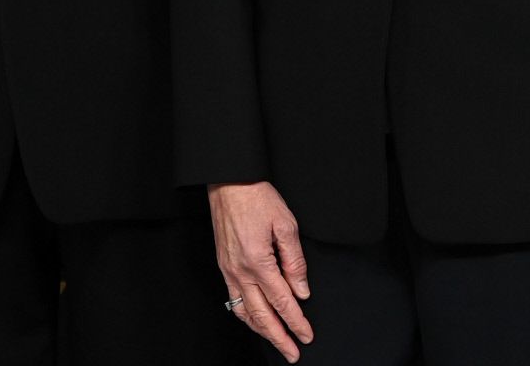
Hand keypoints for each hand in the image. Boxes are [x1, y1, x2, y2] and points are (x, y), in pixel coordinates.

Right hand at [209, 181, 313, 361]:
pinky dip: (245, 314)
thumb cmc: (256, 197)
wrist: (228, 180)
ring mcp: (228, 268)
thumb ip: (295, 261)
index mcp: (258, 261)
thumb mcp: (286, 224)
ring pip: (245, 310)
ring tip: (275, 341)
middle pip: (262, 314)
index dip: (296, 322)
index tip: (307, 335)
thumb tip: (301, 289)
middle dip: (279, 337)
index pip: (282, 301)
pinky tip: (253, 319)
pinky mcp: (223, 264)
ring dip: (261, 330)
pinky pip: (233, 298)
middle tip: (292, 353)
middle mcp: (240, 270)